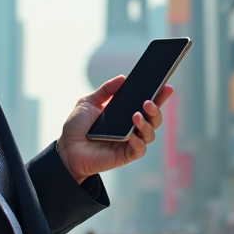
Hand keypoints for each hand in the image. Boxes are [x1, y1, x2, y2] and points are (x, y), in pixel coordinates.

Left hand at [55, 75, 173, 183]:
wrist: (67, 149)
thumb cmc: (77, 126)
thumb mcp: (88, 102)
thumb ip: (105, 90)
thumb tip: (123, 78)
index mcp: (126, 112)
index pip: (147, 102)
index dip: (160, 95)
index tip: (167, 86)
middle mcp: (132, 127)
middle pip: (154, 118)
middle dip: (157, 109)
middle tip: (148, 102)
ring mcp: (131, 141)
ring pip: (151, 133)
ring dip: (147, 123)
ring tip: (136, 115)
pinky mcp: (126, 155)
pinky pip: (140, 149)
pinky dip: (139, 142)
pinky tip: (132, 135)